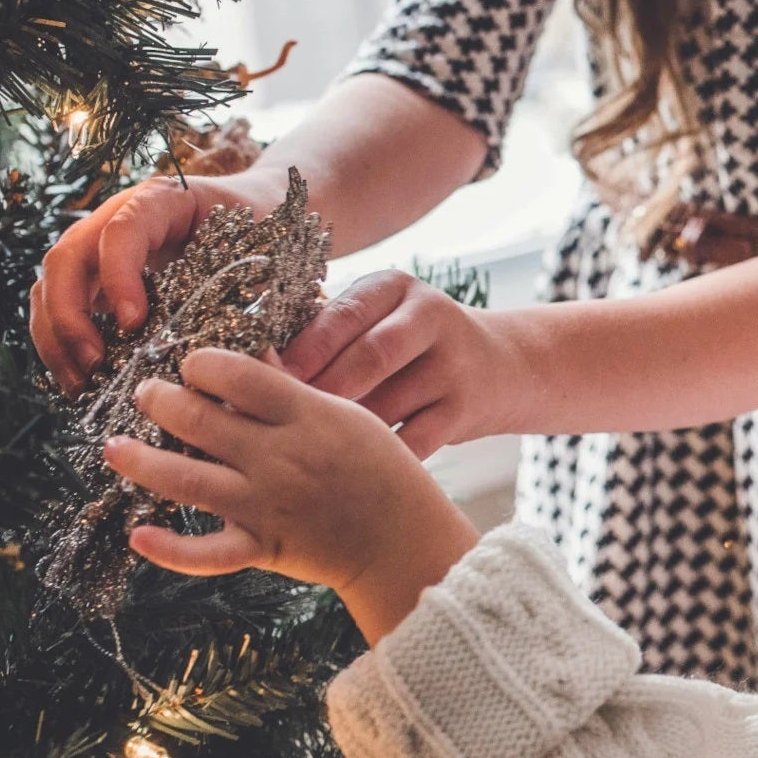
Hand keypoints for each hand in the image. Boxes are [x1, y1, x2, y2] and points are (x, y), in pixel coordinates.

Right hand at [31, 167, 290, 393]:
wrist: (256, 211)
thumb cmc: (259, 232)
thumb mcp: (260, 251)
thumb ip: (244, 290)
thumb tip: (234, 355)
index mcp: (162, 200)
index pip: (121, 230)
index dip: (118, 277)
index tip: (134, 324)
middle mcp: (118, 217)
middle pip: (68, 257)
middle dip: (70, 315)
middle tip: (95, 363)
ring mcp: (99, 246)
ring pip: (51, 284)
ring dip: (56, 336)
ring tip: (81, 382)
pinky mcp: (95, 276)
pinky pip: (58, 305)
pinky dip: (60, 343)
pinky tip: (80, 381)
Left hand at [104, 348, 478, 642]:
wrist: (403, 540)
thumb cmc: (382, 470)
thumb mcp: (348, 416)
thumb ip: (296, 392)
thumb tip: (248, 360)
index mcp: (306, 417)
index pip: (237, 375)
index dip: (202, 363)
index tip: (191, 363)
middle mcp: (280, 458)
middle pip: (200, 419)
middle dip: (160, 400)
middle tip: (146, 393)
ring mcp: (267, 505)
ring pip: (185, 480)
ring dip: (140, 461)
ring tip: (114, 447)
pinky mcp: (262, 548)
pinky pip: (205, 553)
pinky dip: (168, 550)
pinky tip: (137, 535)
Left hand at [278, 269, 515, 458]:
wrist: (501, 365)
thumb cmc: (410, 346)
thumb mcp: (379, 316)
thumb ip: (328, 330)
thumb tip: (256, 366)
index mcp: (396, 287)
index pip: (344, 315)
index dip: (303, 350)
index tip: (264, 381)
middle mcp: (431, 318)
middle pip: (370, 357)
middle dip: (322, 391)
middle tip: (279, 421)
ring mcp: (453, 366)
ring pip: (387, 406)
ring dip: (344, 433)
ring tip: (303, 451)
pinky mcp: (465, 410)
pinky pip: (413, 443)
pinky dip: (378, 459)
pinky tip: (348, 471)